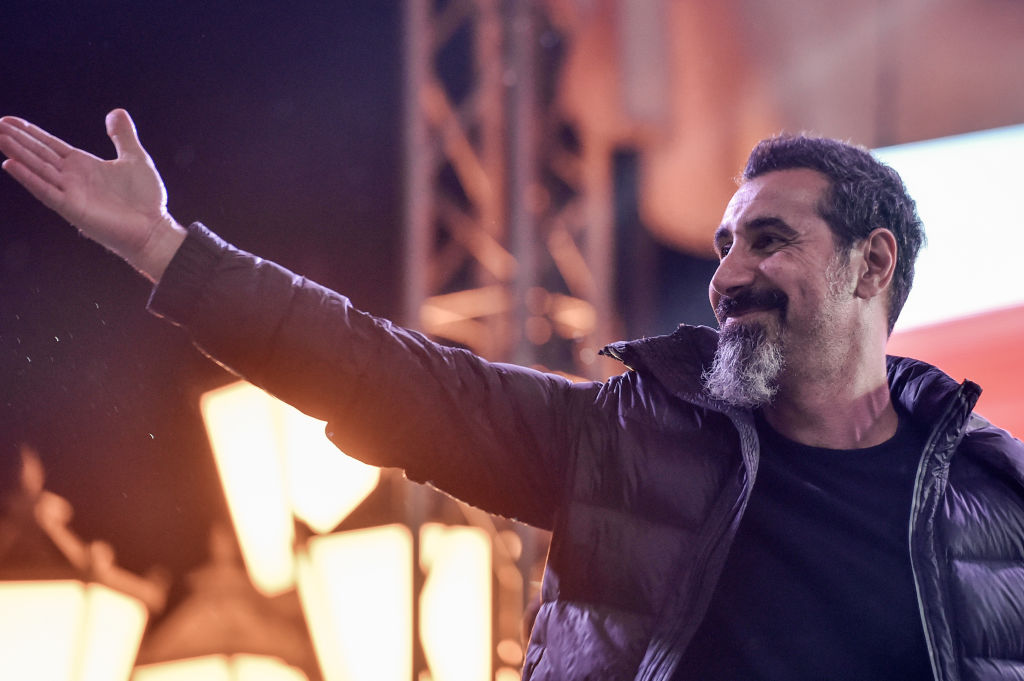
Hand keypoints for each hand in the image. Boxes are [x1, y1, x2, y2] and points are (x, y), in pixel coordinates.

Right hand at [0, 109, 185, 280]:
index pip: (49, 145)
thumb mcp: (135, 158)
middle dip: (16, 139)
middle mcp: (72, 178)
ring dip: (17, 153)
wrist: (154, 228)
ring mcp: (70, 193)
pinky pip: (46, 191)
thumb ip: (123, 136)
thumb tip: (116, 111)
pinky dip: (29, 178)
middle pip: (38, 154)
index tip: (8, 120)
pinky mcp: (73, 208)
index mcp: (83, 165)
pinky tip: (10, 164)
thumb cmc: (146, 199)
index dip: (30, 132)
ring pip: (37, 169)